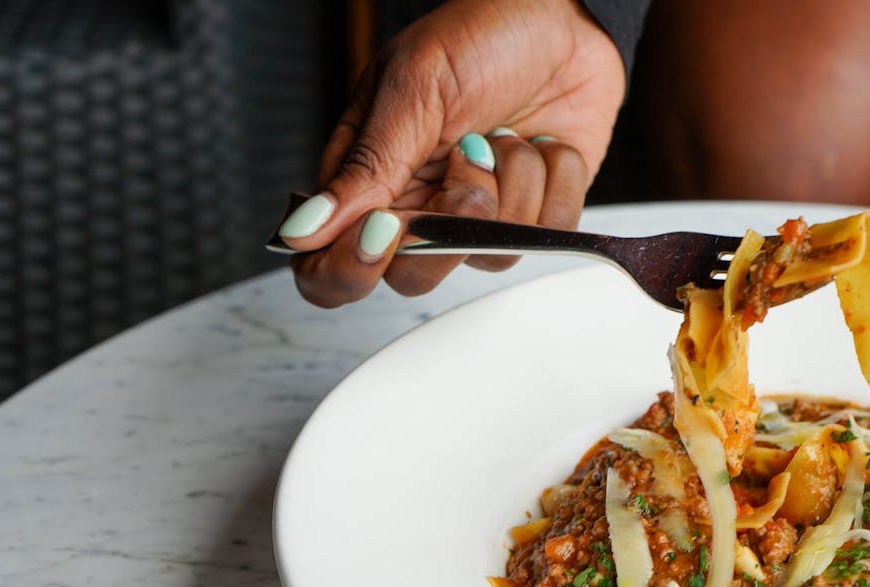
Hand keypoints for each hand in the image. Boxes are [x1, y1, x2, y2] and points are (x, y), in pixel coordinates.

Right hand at [278, 0, 626, 306]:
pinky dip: (551, 182)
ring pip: (485, 256)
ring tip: (504, 135)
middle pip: (411, 277)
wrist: (566, 17)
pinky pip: (543, 235)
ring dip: (509, 186)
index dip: (351, 269)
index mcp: (367, 179)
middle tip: (467, 158)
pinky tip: (541, 144)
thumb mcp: (411, 89)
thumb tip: (303, 230)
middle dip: (447, 224)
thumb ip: (364, 169)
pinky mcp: (533, 215)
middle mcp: (419, 207)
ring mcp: (477, 217)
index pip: (330, 267)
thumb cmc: (479, 35)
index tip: (385, 230)